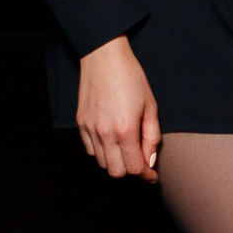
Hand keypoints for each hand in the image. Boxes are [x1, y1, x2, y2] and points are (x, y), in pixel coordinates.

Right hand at [77, 35, 160, 180]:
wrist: (104, 57)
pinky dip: (101, 152)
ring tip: (126, 148)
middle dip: (130, 170)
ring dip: (116, 161)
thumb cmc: (131, 77)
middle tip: (140, 161)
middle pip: (116, 172)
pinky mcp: (80, 123)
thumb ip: (152, 137)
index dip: (146, 175)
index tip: (152, 176)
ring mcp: (90, 129)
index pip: (134, 168)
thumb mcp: (150, 106)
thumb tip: (149, 161)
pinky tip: (111, 141)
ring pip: (102, 163)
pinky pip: (90, 150)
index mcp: (125, 130)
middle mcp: (105, 133)